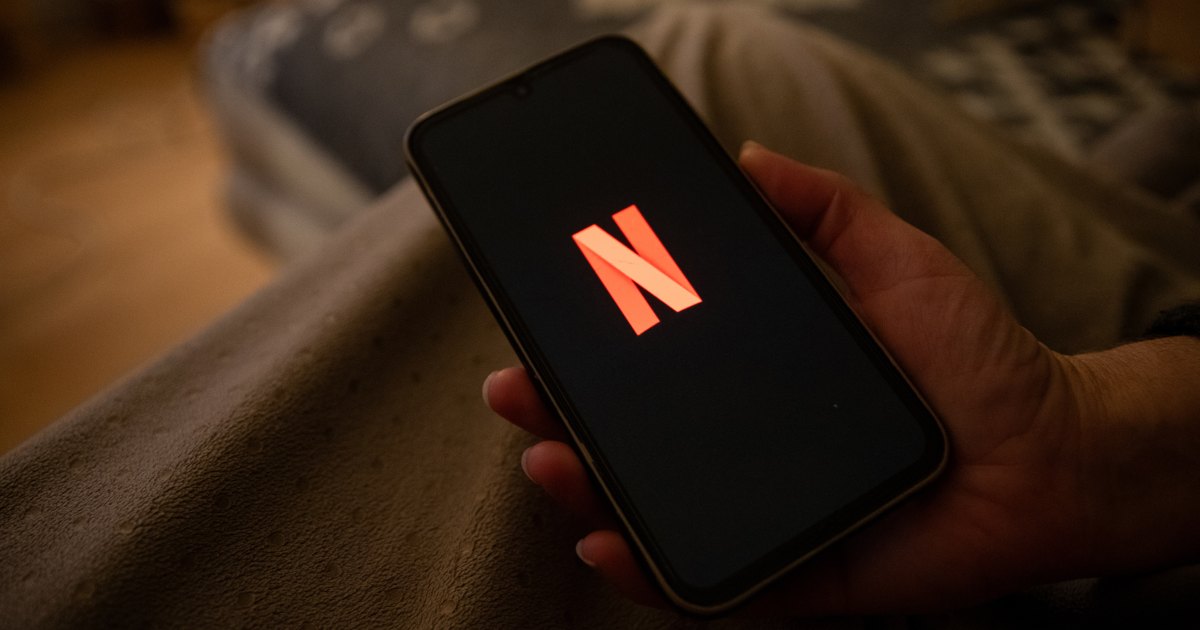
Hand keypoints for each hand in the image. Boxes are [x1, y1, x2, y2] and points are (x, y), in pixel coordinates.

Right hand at [483, 143, 1199, 613]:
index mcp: (757, 384)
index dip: (589, 355)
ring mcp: (766, 516)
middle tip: (516, 393)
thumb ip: (825, 208)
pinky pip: (712, 587)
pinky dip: (651, 576)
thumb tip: (748, 157)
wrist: (1052, 450)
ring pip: (652, 516)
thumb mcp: (895, 259)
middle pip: (632, 446)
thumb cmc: (978, 358)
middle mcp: (748, 452)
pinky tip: (605, 544)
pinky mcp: (797, 576)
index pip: (653, 370)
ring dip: (585, 494)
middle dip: (560, 422)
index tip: (540, 328)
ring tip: (546, 460)